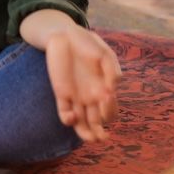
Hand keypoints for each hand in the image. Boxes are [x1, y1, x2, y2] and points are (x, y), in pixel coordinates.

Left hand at [45, 26, 121, 142]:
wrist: (66, 35)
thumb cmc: (89, 44)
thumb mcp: (106, 55)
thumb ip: (112, 71)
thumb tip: (112, 90)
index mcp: (104, 90)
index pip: (110, 111)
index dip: (111, 111)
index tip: (107, 97)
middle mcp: (91, 97)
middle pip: (97, 122)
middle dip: (100, 133)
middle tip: (102, 137)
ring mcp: (75, 96)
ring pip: (81, 123)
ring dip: (86, 133)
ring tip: (91, 138)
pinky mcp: (61, 93)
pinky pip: (64, 112)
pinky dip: (68, 119)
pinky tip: (72, 116)